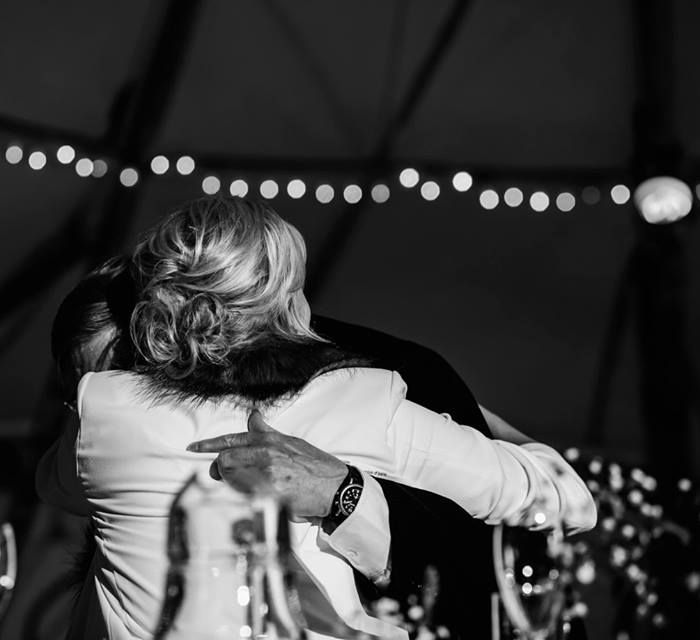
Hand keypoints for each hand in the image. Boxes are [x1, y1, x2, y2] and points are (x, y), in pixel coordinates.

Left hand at [187, 410, 348, 519]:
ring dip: (235, 485)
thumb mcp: (291, 442)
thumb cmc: (314, 466)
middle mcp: (266, 453)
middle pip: (226, 460)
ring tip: (250, 488)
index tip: (193, 447)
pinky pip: (245, 497)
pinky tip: (258, 498)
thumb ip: (267, 432)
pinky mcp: (270, 493)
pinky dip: (247, 498)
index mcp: (269, 440)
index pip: (231, 439)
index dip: (208, 444)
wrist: (335, 487)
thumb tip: (253, 417)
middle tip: (224, 477)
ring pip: (233, 479)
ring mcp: (267, 474)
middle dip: (221, 470)